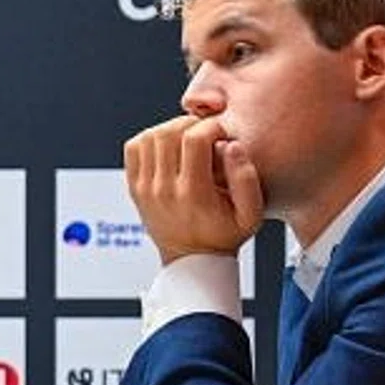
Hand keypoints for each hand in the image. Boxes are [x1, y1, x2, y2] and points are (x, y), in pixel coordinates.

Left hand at [123, 114, 264, 264]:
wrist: (193, 261)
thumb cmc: (225, 235)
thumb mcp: (251, 214)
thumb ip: (247, 178)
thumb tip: (231, 145)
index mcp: (193, 193)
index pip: (194, 140)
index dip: (212, 127)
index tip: (221, 135)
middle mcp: (164, 189)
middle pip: (168, 133)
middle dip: (190, 124)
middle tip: (205, 134)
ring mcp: (145, 189)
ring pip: (148, 137)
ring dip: (169, 129)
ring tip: (187, 139)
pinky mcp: (135, 188)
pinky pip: (133, 149)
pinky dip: (149, 140)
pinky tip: (168, 148)